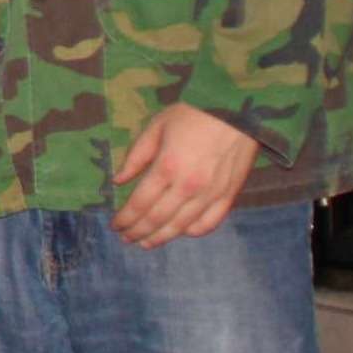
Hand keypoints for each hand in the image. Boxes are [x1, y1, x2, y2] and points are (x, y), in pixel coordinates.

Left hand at [111, 102, 261, 246]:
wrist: (237, 108)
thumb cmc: (193, 112)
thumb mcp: (158, 125)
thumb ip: (137, 155)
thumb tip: (118, 180)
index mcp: (166, 166)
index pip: (140, 203)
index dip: (125, 218)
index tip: (115, 225)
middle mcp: (187, 186)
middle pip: (157, 219)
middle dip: (137, 232)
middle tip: (125, 238)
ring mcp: (210, 194)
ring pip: (181, 227)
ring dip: (160, 238)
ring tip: (146, 243)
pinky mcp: (228, 196)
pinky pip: (209, 223)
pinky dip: (193, 232)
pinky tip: (181, 232)